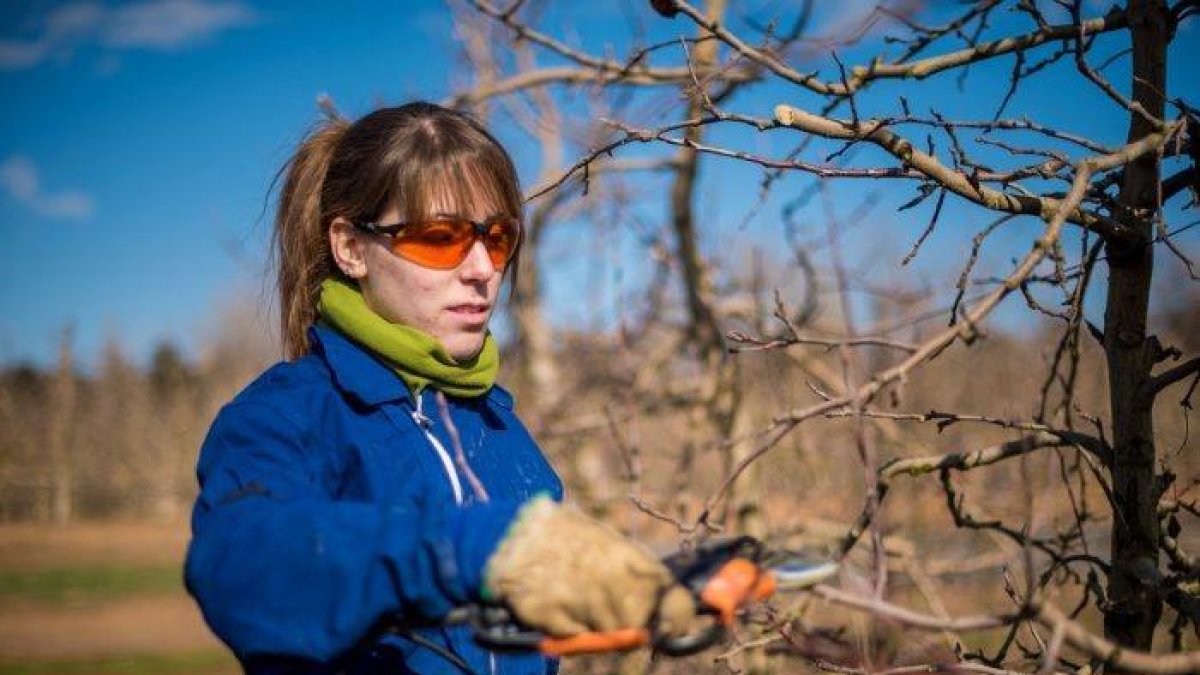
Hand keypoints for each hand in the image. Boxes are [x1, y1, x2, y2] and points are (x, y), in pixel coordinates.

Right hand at [485, 498, 694, 637]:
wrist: (512, 535)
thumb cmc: (566, 539)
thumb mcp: (606, 543)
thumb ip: (636, 572)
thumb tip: (674, 604)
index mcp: (627, 558)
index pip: (671, 597)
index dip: (678, 618)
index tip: (675, 627)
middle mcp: (608, 579)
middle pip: (637, 627)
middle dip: (630, 628)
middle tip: (612, 613)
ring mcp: (579, 599)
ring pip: (604, 635)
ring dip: (595, 626)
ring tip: (578, 597)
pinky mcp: (552, 615)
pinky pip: (572, 637)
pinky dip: (567, 628)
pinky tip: (558, 602)